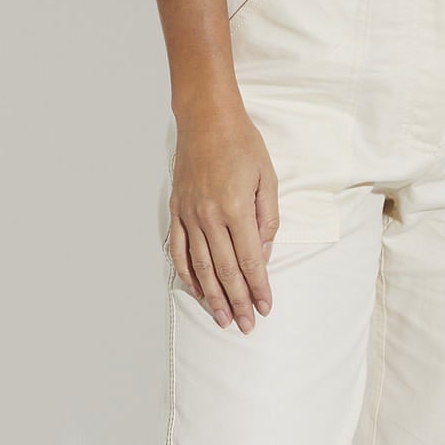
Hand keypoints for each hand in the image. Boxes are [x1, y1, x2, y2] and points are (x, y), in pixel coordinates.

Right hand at [169, 99, 279, 331]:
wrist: (206, 120)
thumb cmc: (241, 144)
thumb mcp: (267, 179)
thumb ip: (267, 219)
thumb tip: (263, 255)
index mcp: (236, 208)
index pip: (250, 260)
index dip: (258, 288)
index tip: (265, 307)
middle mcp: (209, 216)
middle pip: (225, 270)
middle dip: (238, 301)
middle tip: (246, 325)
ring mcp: (189, 215)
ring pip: (201, 266)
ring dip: (213, 296)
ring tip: (223, 318)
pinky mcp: (176, 211)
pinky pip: (178, 250)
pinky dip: (187, 274)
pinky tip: (197, 291)